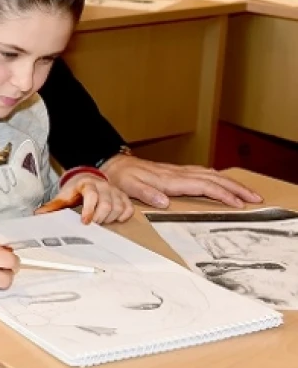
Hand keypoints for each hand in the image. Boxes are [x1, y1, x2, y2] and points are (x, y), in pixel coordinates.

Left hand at [36, 174, 133, 223]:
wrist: (86, 178)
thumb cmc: (75, 190)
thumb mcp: (64, 196)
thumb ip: (53, 206)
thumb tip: (38, 214)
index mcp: (87, 184)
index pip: (92, 196)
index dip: (89, 210)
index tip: (85, 222)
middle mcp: (103, 186)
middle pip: (106, 204)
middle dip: (99, 217)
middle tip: (92, 224)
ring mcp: (114, 191)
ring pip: (118, 207)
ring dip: (110, 218)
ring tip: (101, 222)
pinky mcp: (123, 196)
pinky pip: (128, 208)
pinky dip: (123, 215)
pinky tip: (115, 219)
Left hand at [102, 154, 261, 208]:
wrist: (113, 163)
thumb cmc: (121, 178)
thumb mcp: (129, 187)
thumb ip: (146, 194)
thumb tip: (165, 202)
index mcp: (170, 180)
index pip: (203, 186)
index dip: (222, 194)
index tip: (238, 203)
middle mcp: (177, 174)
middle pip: (213, 179)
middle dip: (235, 188)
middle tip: (255, 198)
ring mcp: (177, 171)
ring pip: (210, 174)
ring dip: (230, 182)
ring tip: (246, 192)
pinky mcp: (175, 172)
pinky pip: (202, 173)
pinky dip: (217, 177)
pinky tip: (222, 180)